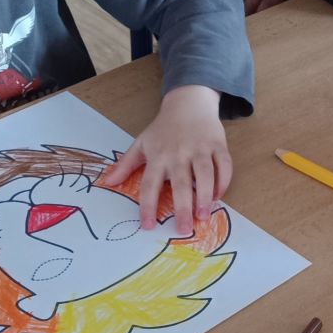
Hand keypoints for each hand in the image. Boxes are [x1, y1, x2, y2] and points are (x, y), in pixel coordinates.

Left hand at [108, 85, 231, 235]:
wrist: (189, 103)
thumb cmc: (164, 128)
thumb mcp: (141, 143)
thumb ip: (125, 164)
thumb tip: (107, 183)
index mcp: (158, 156)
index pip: (150, 185)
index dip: (147, 207)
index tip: (147, 227)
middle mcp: (179, 153)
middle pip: (181, 184)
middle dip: (183, 209)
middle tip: (183, 230)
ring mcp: (200, 148)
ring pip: (205, 175)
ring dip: (206, 197)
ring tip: (204, 216)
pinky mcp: (218, 144)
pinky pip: (224, 166)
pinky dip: (223, 182)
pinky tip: (218, 196)